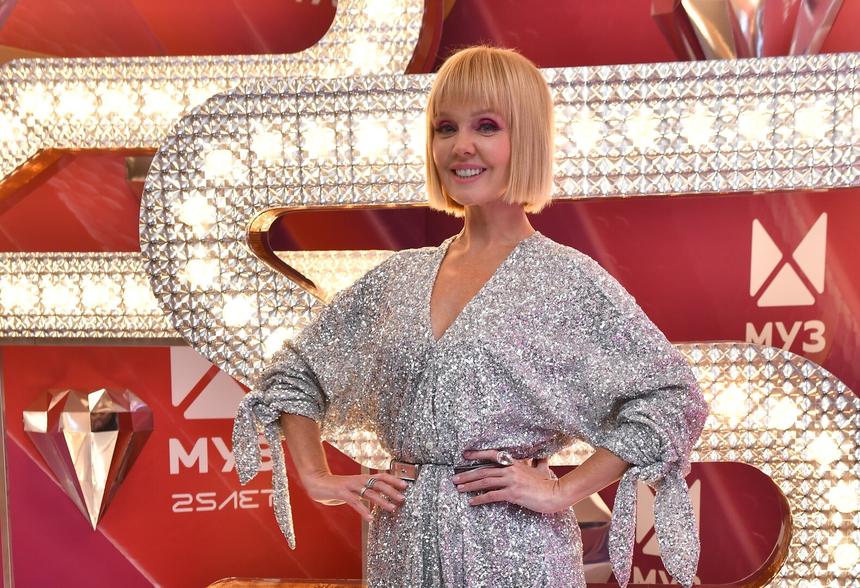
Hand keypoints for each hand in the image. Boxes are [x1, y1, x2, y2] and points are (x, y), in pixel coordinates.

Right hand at [302, 471, 407, 521]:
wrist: (317, 482)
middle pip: (379, 483)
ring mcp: (350, 485)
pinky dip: (363, 510)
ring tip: (392, 508)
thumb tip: (380, 497)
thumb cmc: (338, 487)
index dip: (394, 480)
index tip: (405, 485)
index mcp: (363, 478)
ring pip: (369, 492)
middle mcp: (359, 480)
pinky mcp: (341, 492)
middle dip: (392, 491)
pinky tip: (370, 518)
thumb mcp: (354, 487)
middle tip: (403, 498)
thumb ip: (366, 490)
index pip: (382, 476)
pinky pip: (355, 502)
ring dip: (382, 500)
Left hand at [452, 450, 569, 513]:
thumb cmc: (549, 483)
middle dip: (467, 475)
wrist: (557, 494)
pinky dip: (480, 499)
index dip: (478, 454)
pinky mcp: (513, 493)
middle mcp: (510, 470)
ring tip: (459, 488)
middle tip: (455, 479)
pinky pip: (492, 496)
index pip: (493, 455)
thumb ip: (539, 461)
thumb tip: (541, 456)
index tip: (465, 455)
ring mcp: (511, 481)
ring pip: (485, 482)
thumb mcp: (543, 469)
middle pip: (484, 471)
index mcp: (515, 463)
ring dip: (469, 485)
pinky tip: (472, 502)